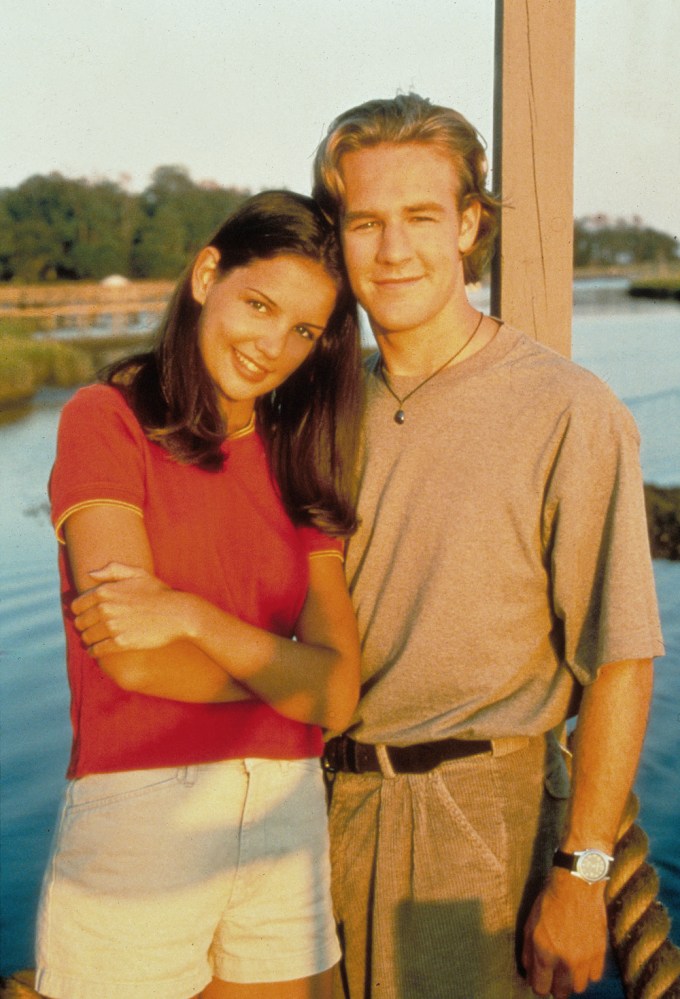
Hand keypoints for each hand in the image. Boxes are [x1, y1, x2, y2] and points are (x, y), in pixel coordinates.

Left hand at [71, 562, 189, 656]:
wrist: (178, 614)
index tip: (85, 616)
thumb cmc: (159, 593)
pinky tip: (97, 651)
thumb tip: (90, 574)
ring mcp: (112, 627)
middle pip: (80, 622)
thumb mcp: (138, 574)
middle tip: (90, 629)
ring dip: (88, 639)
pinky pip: (97, 650)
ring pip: (87, 637)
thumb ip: (112, 571)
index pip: (76, 605)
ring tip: (94, 640)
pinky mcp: (121, 643)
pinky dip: (94, 652)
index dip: (79, 611)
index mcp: (105, 591)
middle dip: (83, 626)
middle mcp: (105, 609)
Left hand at [522, 869, 607, 998]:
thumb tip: (529, 971)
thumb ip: (528, 951)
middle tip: (553, 975)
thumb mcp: (530, 924)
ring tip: (567, 967)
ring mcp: (584, 959)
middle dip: (554, 987)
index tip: (539, 980)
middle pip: (561, 993)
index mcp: (544, 953)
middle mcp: (565, 960)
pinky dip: (587, 972)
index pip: (540, 988)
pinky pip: (594, 976)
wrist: (577, 886)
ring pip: (578, 987)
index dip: (538, 986)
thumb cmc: (549, 901)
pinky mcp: (599, 953)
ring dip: (571, 980)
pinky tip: (581, 959)